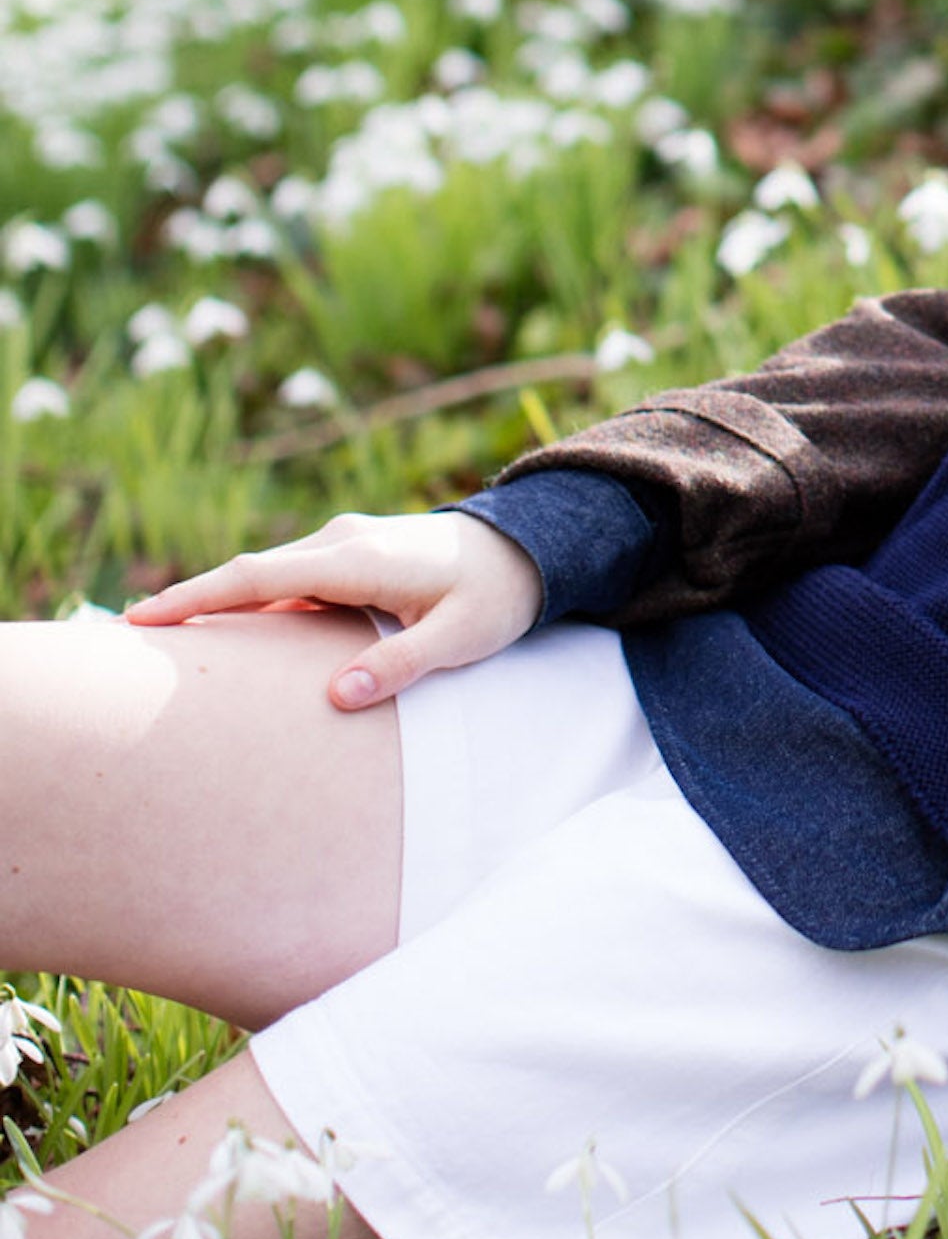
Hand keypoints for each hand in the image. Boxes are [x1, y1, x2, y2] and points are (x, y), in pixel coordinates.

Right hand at [126, 511, 544, 710]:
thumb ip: (402, 664)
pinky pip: (288, 581)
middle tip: (123, 637)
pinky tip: (225, 632)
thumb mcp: (462, 637)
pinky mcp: (351, 556)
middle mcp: (342, 542)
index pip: (259, 578)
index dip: (197, 598)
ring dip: (217, 603)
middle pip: (249, 575)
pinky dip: (251, 603)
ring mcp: (344, 545)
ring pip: (266, 577)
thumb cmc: (499, 596)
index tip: (141, 617)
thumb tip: (339, 697)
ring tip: (157, 638)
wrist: (532, 547)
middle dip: (187, 602)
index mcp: (359, 559)